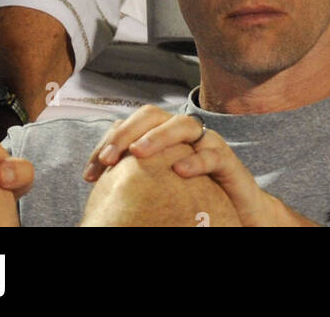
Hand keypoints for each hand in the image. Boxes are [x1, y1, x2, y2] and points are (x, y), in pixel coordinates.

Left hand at [82, 105, 291, 226]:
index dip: (108, 142)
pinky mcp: (228, 161)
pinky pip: (212, 153)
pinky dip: (196, 159)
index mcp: (164, 139)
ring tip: (137, 153)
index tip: (90, 173)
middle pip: (153, 116)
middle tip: (107, 159)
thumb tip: (96, 184)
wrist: (239, 212)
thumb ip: (136, 178)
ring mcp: (207, 144)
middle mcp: (184, 135)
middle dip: (126, 133)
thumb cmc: (195, 199)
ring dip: (157, 137)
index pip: (131, 126)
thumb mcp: (160, 188)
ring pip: (183, 125)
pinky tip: (179, 170)